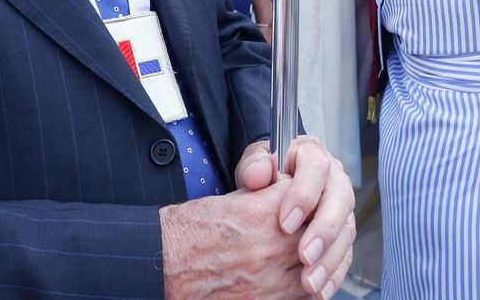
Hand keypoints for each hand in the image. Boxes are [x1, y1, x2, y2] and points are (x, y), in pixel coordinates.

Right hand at [162, 181, 319, 298]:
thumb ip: (264, 195)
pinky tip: (296, 276)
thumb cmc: (189, 232)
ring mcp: (268, 280)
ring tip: (305, 252)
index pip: (307, 199)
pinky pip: (300, 296)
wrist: (163, 266)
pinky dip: (304, 285)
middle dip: (314, 227)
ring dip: (315, 259)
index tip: (301, 200)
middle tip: (308, 224)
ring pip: (315, 268)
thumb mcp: (228, 199)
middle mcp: (268, 248)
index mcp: (260, 214)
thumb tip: (288, 190)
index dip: (305, 198)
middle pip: (316, 233)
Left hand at [234, 136, 354, 296]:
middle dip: (323, 231)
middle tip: (304, 255)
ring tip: (310, 281)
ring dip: (330, 259)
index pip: (317, 168)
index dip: (304, 194)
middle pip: (340, 201)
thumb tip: (258, 174)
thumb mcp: (253, 164)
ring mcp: (341, 207)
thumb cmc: (263, 173)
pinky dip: (334, 274)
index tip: (285, 222)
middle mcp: (334, 179)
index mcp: (313, 155)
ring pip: (346, 231)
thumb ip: (254, 167)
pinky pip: (345, 253)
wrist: (270, 186)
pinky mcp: (342, 233)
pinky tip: (320, 290)